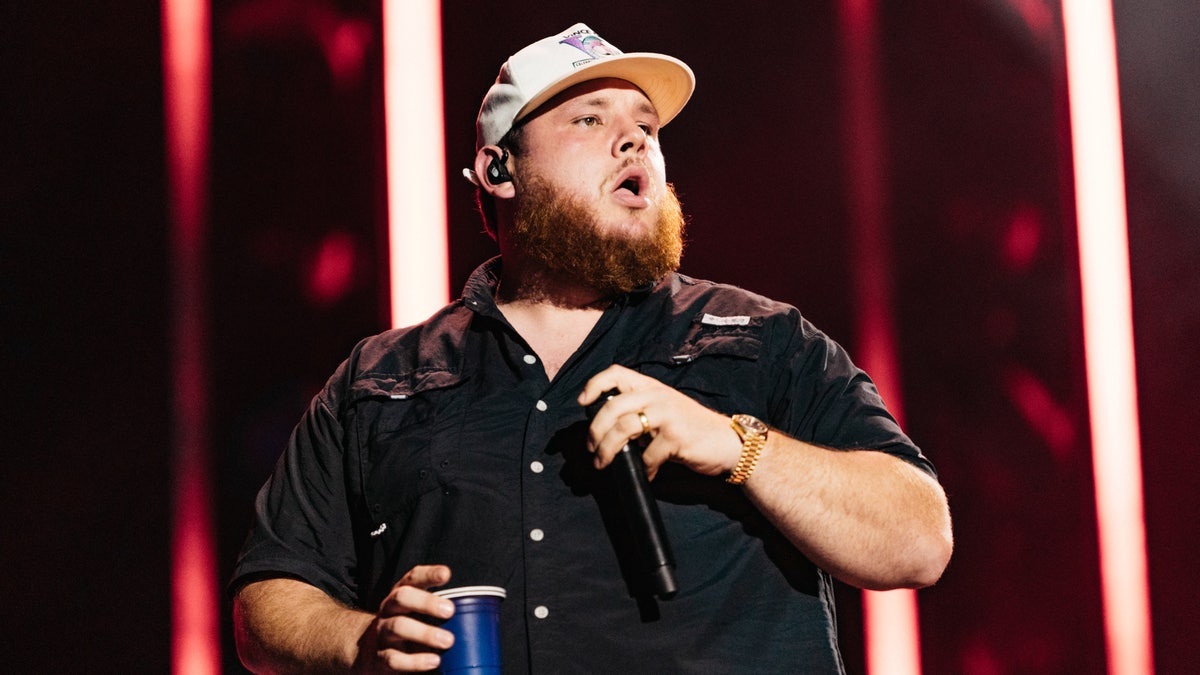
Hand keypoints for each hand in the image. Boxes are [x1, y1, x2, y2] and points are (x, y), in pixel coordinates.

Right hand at [353, 565, 455, 672]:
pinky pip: (395, 659)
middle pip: (402, 597)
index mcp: (402, 594)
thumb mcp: (419, 613)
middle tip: (450, 610)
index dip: (428, 574)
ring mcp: (383, 633)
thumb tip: (482, 617)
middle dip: (426, 602)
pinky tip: (434, 661)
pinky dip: (415, 662)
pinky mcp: (380, 657)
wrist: (371, 651)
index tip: (445, 574)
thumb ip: (440, 610)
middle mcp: (390, 609)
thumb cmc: (408, 627)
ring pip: (399, 627)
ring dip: (425, 633)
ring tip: (448, 640)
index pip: (413, 578)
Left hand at [578, 364, 741, 479]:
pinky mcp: (675, 436)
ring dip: (608, 451)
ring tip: (603, 464)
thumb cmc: (691, 429)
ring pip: (624, 429)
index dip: (594, 384)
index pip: (616, 373)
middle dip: (595, 431)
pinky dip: (642, 469)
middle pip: (613, 407)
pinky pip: (647, 455)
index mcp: (651, 387)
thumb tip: (605, 429)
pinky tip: (646, 474)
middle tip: (591, 449)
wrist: (727, 442)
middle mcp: (657, 396)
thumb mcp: (664, 411)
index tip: (582, 403)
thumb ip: (639, 411)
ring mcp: (667, 414)